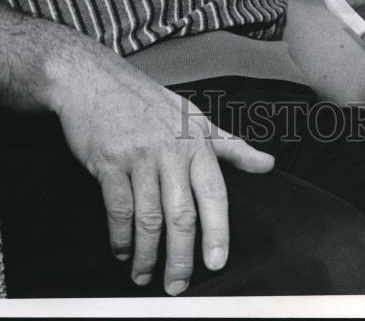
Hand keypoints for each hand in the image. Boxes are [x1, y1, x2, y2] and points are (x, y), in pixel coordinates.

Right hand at [51, 52, 273, 293]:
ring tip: (146, 275)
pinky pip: (118, 209)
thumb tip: (268, 164)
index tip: (217, 261)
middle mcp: (170, 149)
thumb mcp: (195, 116)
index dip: (217, 231)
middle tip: (178, 284)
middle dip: (181, 257)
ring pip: (149, 218)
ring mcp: (139, 156)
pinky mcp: (109, 161)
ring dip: (148, 255)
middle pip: (181, 214)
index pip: (214, 193)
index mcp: (195, 141)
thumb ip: (230, 146)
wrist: (96, 80)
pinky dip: (120, 237)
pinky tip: (123, 250)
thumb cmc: (146, 100)